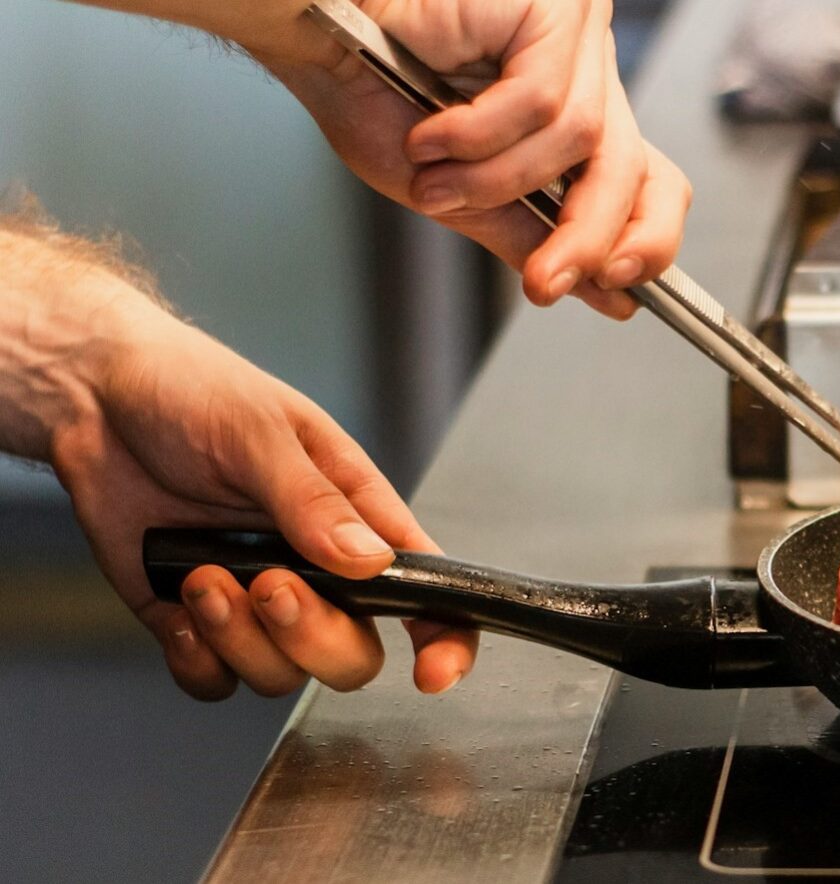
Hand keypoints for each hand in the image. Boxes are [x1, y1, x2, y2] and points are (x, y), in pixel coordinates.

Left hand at [48, 290, 476, 699]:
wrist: (96, 396)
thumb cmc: (193, 390)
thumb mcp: (262, 432)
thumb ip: (314, 502)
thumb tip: (372, 564)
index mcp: (358, 519)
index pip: (430, 591)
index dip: (446, 639)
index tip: (430, 671)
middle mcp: (317, 571)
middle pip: (352, 654)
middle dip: (311, 635)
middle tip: (267, 583)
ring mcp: (254, 602)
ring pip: (280, 674)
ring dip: (239, 639)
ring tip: (201, 576)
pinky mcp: (192, 620)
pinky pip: (213, 680)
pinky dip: (196, 660)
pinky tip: (178, 607)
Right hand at [260, 0, 692, 318]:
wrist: (312, 35)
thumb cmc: (370, 93)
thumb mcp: (458, 193)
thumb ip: (530, 235)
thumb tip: (602, 293)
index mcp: (576, 111)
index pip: (652, 180)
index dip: (648, 237)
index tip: (621, 291)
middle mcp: (586, 70)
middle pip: (634, 167)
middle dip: (588, 236)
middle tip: (547, 283)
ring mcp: (574, 35)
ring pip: (577, 140)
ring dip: (495, 181)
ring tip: (432, 180)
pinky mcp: (553, 10)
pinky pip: (540, 100)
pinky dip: (479, 135)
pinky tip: (430, 134)